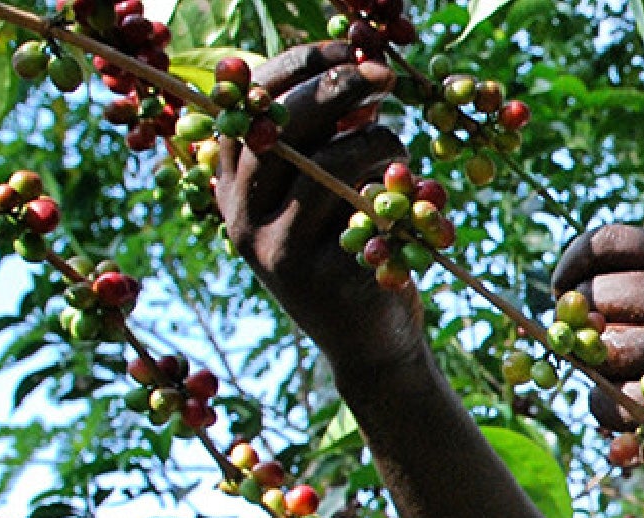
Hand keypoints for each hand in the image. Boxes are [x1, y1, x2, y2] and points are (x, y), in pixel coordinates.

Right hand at [214, 43, 429, 374]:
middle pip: (283, 126)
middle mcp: (241, 216)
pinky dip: (395, 192)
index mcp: (233, 186)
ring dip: (378, 143)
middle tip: (385, 76)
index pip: (251, 103)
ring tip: (399, 154)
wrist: (370, 344)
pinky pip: (364, 212)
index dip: (302, 65)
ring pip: (329, 165)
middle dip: (340, 87)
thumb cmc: (350, 250)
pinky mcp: (320, 278)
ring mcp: (276, 250)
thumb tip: (361, 71)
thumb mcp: (326, 191)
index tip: (352, 47)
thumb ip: (330, 138)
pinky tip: (410, 199)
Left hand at [551, 226, 643, 466]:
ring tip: (625, 388)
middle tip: (595, 353)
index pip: (609, 240)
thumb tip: (578, 290)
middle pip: (593, 296)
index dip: (574, 263)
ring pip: (592, 350)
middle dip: (582, 328)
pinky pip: (602, 399)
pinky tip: (640, 419)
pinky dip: (610, 414)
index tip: (563, 289)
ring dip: (596, 374)